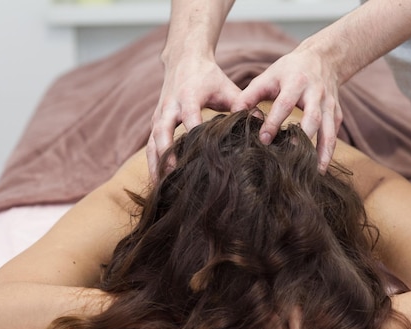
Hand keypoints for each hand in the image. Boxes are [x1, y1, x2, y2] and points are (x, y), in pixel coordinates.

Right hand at [147, 57, 240, 180]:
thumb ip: (242, 104)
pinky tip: (159, 180)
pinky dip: (153, 163)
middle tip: (174, 175)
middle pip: (162, 132)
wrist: (183, 59)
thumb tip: (260, 122)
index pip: (190, 117)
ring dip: (155, 164)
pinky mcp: (155, 122)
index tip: (201, 154)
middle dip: (167, 154)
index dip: (193, 134)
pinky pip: (150, 145)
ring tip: (161, 187)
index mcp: (188, 96)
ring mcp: (159, 115)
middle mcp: (169, 106)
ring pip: (152, 142)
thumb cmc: (209, 77)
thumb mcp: (227, 87)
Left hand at [233, 46, 342, 172]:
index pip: (285, 104)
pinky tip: (319, 168)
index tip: (264, 140)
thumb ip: (250, 95)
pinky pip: (334, 136)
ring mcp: (330, 105)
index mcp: (296, 82)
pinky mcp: (337, 115)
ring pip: (329, 131)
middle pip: (313, 118)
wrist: (324, 59)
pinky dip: (328, 152)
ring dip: (322, 153)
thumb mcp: (269, 76)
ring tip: (313, 173)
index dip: (275, 122)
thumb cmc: (290, 71)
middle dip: (302, 139)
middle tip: (290, 160)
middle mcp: (316, 94)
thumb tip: (233, 114)